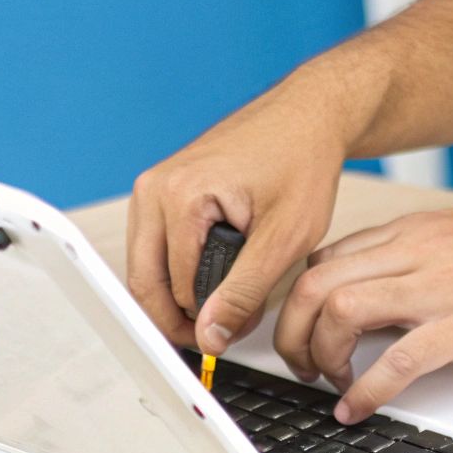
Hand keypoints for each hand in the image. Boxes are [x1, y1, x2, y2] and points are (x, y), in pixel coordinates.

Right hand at [126, 85, 344, 353]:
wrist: (308, 115)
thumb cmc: (303, 161)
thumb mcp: (284, 239)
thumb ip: (244, 292)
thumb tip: (210, 335)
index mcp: (178, 197)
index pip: (172, 289)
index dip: (202, 323)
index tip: (228, 337)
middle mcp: (154, 189)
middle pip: (144, 280)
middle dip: (179, 316)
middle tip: (219, 334)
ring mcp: (153, 188)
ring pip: (147, 266)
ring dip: (180, 295)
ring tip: (226, 306)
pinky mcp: (162, 191)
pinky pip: (157, 247)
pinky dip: (181, 270)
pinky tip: (217, 280)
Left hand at [274, 205, 452, 422]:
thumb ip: (412, 260)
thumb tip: (372, 295)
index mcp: (413, 232)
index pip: (325, 257)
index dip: (300, 301)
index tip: (302, 330)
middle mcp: (417, 252)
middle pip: (316, 282)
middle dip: (292, 331)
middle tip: (301, 363)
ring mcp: (441, 287)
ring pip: (342, 310)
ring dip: (321, 355)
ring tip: (331, 382)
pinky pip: (398, 359)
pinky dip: (366, 389)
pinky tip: (358, 407)